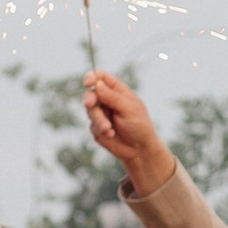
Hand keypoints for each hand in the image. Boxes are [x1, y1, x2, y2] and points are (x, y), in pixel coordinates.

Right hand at [80, 71, 172, 194]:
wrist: (139, 150)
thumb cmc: (140, 126)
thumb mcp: (129, 109)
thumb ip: (112, 97)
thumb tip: (97, 84)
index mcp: (118, 91)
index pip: (102, 78)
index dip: (93, 77)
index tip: (87, 83)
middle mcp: (107, 100)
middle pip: (91, 93)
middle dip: (89, 99)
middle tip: (90, 105)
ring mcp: (101, 113)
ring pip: (90, 110)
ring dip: (98, 119)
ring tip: (109, 128)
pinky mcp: (97, 127)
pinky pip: (92, 125)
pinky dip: (100, 129)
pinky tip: (111, 134)